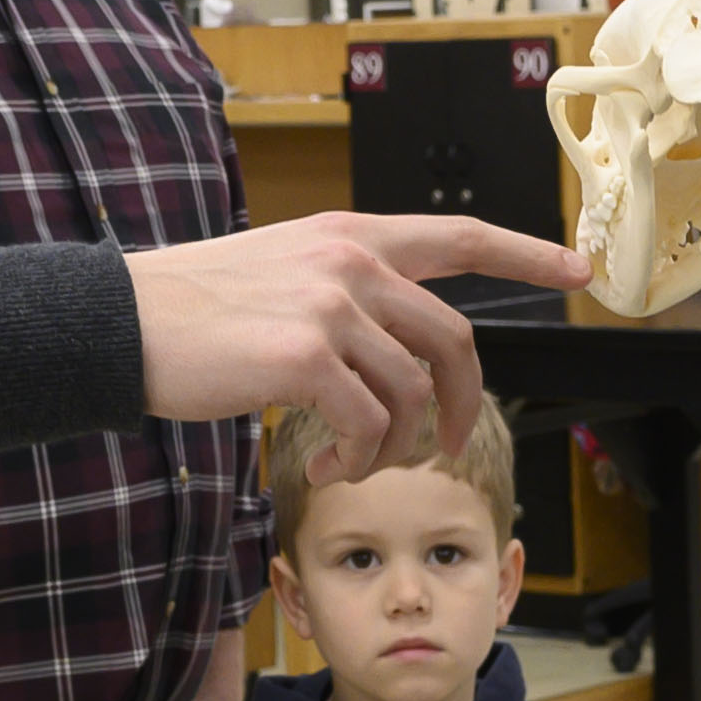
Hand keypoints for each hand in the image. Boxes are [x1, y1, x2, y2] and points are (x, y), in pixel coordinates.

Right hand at [128, 213, 584, 480]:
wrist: (121, 323)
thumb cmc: (191, 311)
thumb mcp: (280, 274)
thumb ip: (342, 292)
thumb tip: (392, 350)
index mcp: (349, 235)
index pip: (459, 236)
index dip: (528, 252)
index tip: (580, 266)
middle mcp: (349, 261)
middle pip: (453, 339)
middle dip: (459, 403)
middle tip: (441, 446)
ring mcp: (330, 305)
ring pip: (411, 392)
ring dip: (392, 446)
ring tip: (349, 464)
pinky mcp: (305, 356)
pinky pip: (368, 423)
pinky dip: (355, 459)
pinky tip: (322, 465)